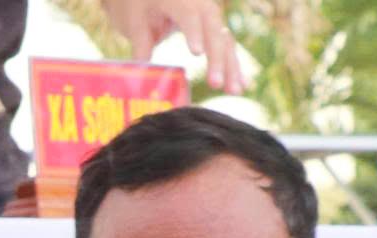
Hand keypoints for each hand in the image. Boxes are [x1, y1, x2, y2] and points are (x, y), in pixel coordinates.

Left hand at [106, 0, 247, 94]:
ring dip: (231, 65)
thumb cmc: (134, 4)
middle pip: (213, 28)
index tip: (196, 53)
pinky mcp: (211, 27)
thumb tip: (143, 78)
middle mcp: (198, 2)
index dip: (194, 32)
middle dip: (217, 57)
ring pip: (224, 38)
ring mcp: (208, 14)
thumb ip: (141, 47)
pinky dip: (232, 64)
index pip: (189, 14)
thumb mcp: (133, 22)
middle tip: (216, 84)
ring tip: (235, 91)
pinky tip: (243, 85)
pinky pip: (225, 44)